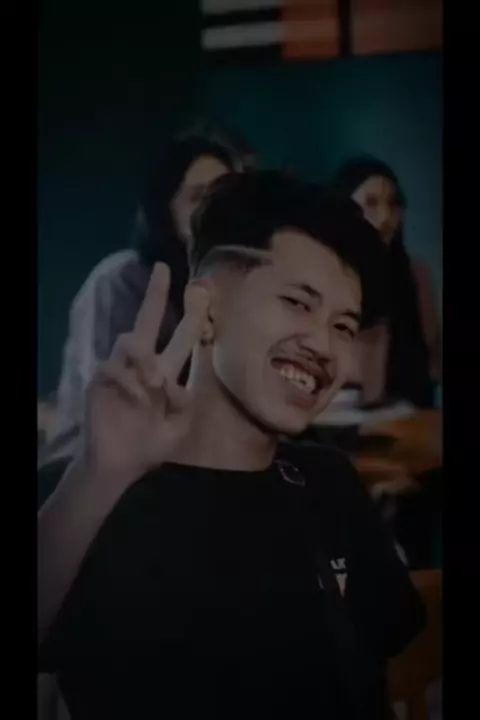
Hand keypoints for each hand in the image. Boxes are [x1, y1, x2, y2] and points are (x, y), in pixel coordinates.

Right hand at [80, 263, 208, 482]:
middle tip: (161, 270)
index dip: (193, 316)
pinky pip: (113, 368)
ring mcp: (121, 370)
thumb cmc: (153, 442)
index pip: (181, 336)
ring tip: (155, 384)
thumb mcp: (180, 426)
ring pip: (131, 341)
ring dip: (146, 358)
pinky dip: (128, 381)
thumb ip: (184, 402)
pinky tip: (136, 397)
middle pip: (150, 321)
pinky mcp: (101, 382)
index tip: (202, 290)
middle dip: (156, 295)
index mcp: (168, 371)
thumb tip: (170, 381)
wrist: (121, 463)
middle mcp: (145, 364)